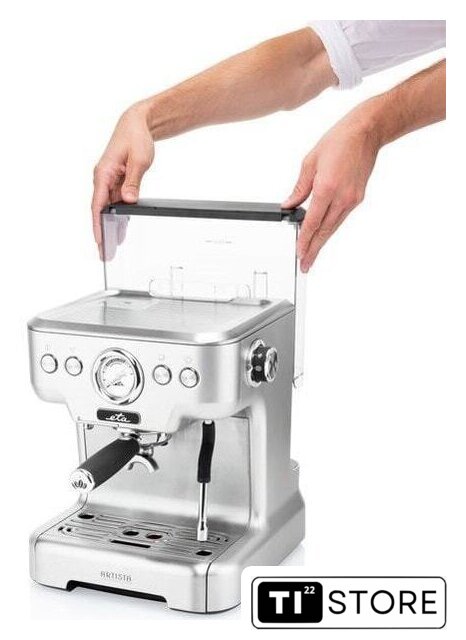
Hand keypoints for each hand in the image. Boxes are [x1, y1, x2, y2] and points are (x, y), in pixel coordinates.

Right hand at [92, 101, 154, 247]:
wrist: (136, 124)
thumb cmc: (135, 138)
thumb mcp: (139, 160)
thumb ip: (134, 181)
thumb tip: (129, 200)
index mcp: (103, 173)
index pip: (97, 204)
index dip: (97, 224)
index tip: (99, 240)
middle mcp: (103, 179)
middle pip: (100, 211)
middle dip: (102, 232)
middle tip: (105, 253)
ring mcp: (109, 181)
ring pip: (108, 209)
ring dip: (111, 226)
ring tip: (113, 247)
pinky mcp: (117, 182)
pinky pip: (116, 202)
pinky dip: (119, 215)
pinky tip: (122, 228)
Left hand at [283, 105, 380, 271]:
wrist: (367, 132)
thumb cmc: (339, 141)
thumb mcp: (310, 162)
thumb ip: (299, 188)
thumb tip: (289, 204)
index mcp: (327, 188)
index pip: (312, 222)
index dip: (304, 240)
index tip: (299, 253)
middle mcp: (342, 198)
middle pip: (324, 232)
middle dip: (313, 250)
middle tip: (305, 265)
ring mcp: (352, 200)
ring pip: (333, 228)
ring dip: (322, 243)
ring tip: (312, 255)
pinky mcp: (357, 198)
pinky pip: (340, 218)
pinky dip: (330, 228)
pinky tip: (323, 234)